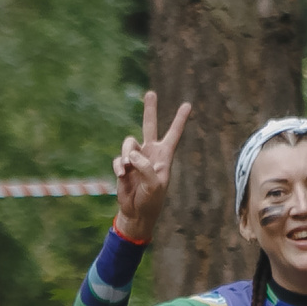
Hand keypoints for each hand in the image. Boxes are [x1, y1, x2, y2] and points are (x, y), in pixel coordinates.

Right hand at [113, 90, 190, 240]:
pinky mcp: (123, 166)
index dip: (180, 120)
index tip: (187, 105)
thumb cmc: (151, 200)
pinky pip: (118, 159)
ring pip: (128, 143)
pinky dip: (119, 166)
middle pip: (149, 126)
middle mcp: (150, 153)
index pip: (174, 134)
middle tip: (151, 93)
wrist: (137, 212)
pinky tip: (122, 175)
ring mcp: (135, 158)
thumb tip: (131, 156)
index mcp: (164, 156)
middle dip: (150, 109)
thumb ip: (145, 167)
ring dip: (127, 154)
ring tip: (128, 169)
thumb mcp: (154, 185)